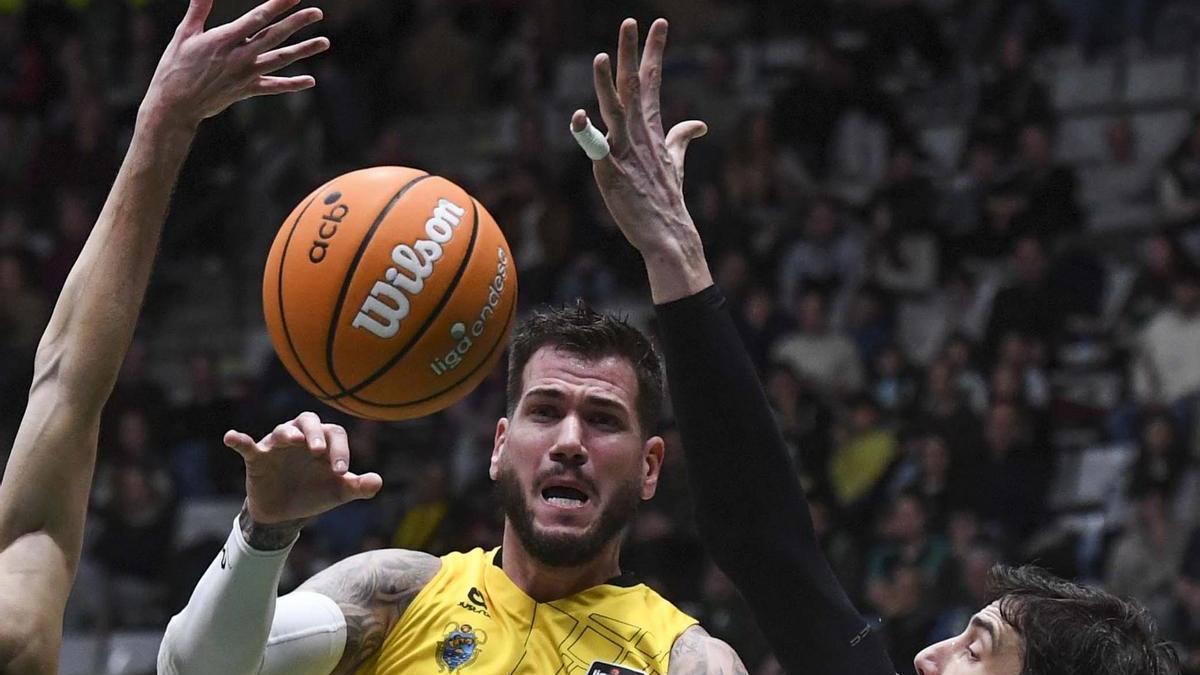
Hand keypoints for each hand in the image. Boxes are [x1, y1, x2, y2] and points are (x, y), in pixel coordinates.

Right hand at [140, 0, 328, 130]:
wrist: (175, 104)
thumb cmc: (175, 66)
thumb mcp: (184, 34)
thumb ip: (198, 9)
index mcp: (223, 39)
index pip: (256, 18)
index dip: (276, 5)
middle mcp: (239, 56)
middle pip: (274, 36)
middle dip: (297, 23)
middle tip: (318, 13)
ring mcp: (246, 74)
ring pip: (280, 59)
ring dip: (304, 50)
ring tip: (325, 42)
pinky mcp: (247, 90)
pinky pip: (274, 87)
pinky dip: (292, 84)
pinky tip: (310, 80)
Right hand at [225, 412, 381, 524]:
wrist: (285, 513)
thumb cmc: (315, 493)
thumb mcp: (338, 492)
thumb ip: (358, 486)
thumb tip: (378, 482)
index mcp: (323, 442)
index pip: (334, 434)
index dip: (340, 450)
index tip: (342, 472)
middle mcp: (301, 437)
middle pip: (309, 421)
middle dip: (315, 434)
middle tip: (319, 451)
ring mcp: (278, 446)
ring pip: (283, 430)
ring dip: (288, 434)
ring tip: (295, 441)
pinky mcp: (258, 458)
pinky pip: (247, 445)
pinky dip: (239, 439)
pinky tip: (231, 437)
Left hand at [573, 19, 711, 301]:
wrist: (668, 235)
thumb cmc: (667, 200)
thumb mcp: (675, 164)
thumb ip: (681, 139)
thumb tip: (699, 124)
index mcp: (652, 130)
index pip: (652, 81)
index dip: (654, 51)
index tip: (659, 22)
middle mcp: (640, 135)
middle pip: (634, 86)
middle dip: (633, 53)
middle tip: (631, 21)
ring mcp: (626, 153)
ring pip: (615, 111)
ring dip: (608, 84)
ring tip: (602, 56)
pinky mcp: (611, 173)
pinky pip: (596, 149)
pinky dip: (586, 132)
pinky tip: (578, 116)